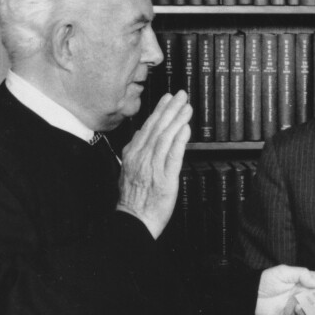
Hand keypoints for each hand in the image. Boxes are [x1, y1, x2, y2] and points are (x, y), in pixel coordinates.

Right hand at [116, 91, 191, 238]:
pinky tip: (185, 129)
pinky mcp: (165, 178)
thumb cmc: (133, 199)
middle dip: (170, 109)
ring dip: (177, 120)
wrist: (134, 220)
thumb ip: (136, 151)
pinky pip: (172, 156)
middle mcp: (142, 157)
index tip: (167, 98)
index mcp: (133, 154)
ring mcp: (153, 167)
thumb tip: (143, 133)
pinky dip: (179, 140)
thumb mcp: (128, 170)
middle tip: (181, 94)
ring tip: (186, 107)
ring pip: (165, 137)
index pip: (147, 127)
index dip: (159, 111)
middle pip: (157, 128)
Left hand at [255, 265, 314, 314]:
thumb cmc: (266, 280)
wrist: (250, 295)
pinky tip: (297, 307)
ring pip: (312, 307)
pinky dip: (301, 312)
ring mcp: (296, 304)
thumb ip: (302, 274)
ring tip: (313, 302)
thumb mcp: (284, 272)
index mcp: (302, 281)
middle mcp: (301, 293)